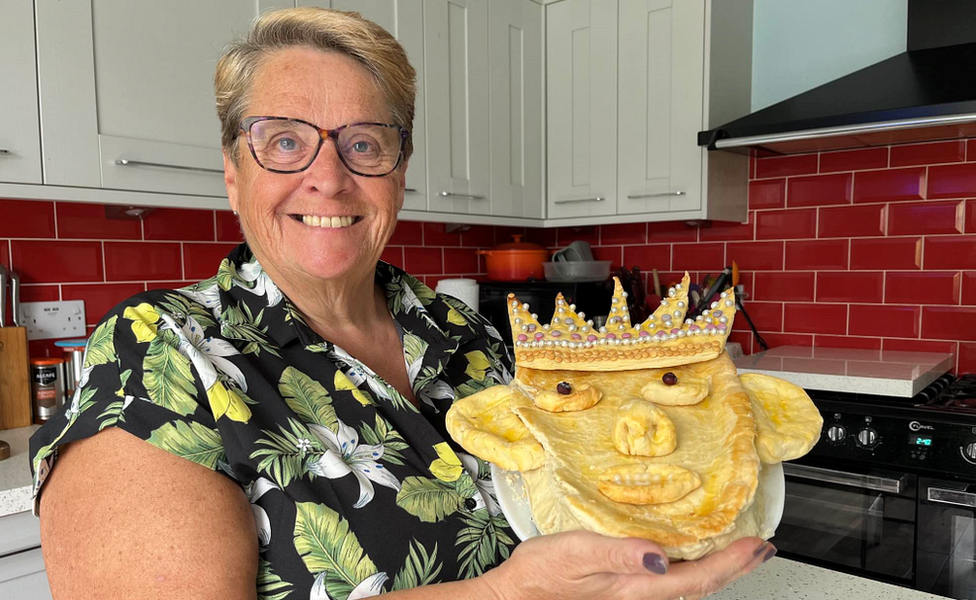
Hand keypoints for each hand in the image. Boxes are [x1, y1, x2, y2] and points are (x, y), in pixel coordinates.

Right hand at [480, 530, 774, 599]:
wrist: (515, 597)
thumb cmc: (539, 576)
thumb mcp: (573, 554)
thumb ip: (616, 554)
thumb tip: (657, 555)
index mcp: (634, 589)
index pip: (696, 579)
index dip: (731, 563)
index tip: (756, 545)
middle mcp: (640, 599)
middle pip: (700, 587)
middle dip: (735, 567)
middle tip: (761, 547)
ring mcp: (634, 599)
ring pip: (687, 587)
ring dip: (717, 569)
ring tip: (738, 550)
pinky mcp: (626, 593)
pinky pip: (671, 584)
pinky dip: (692, 569)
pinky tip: (692, 556)